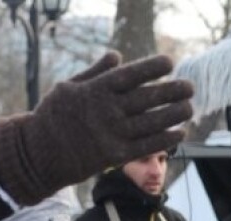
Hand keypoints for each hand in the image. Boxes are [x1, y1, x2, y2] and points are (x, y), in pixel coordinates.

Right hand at [0, 51, 193, 205]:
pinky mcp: (114, 155)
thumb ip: (95, 72)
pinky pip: (146, 146)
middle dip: (172, 91)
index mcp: (96, 90)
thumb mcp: (67, 87)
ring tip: (189, 108)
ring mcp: (112, 134)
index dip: (152, 68)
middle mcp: (107, 111)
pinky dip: (165, 139)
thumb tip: (117, 56)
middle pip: (147, 98)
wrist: (39, 153)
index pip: (131, 75)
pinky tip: (180, 132)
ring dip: (174, 114)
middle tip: (190, 87)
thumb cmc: (52, 116)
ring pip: (151, 122)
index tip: (170, 62)